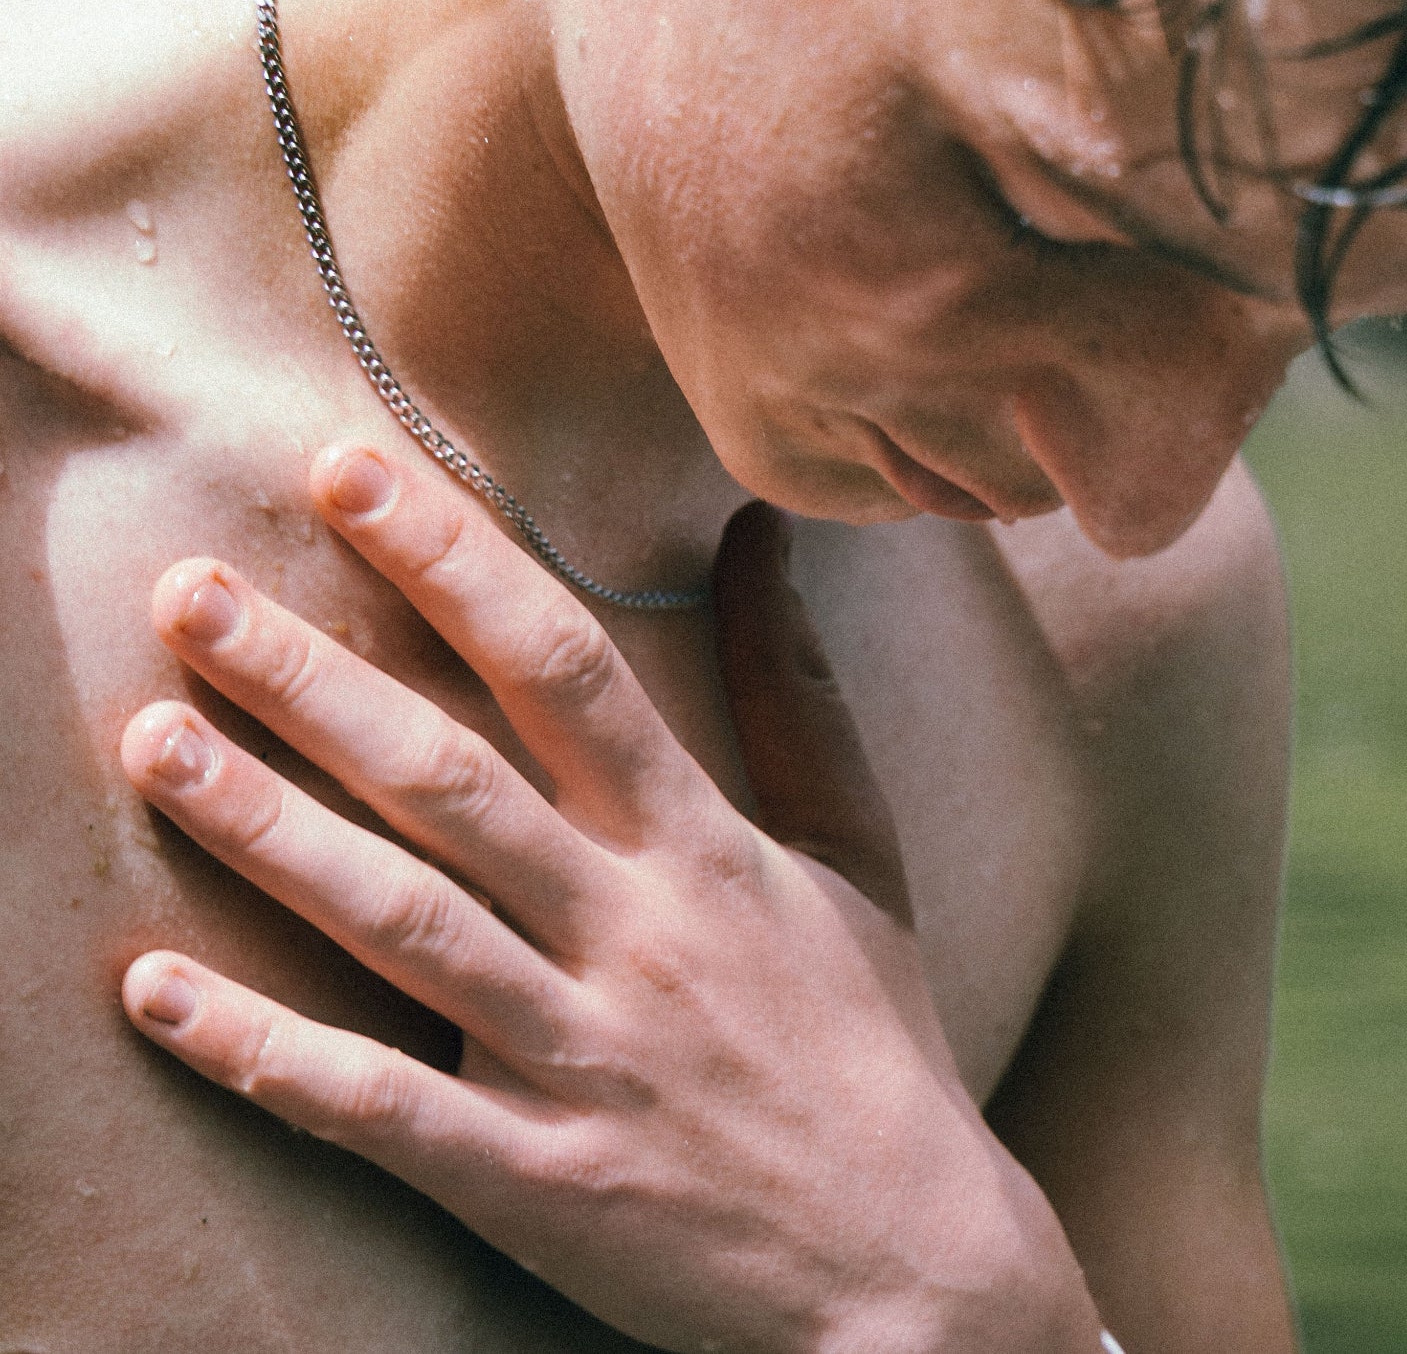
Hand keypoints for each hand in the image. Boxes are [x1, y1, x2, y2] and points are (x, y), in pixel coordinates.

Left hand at [118, 447, 1102, 1353]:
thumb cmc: (874, 1038)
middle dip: (313, 678)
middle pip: (451, 782)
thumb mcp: (855, 852)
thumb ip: (798, 691)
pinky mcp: (534, 1182)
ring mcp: (578, 1059)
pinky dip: (264, 1053)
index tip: (351, 480)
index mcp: (704, 845)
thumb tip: (760, 537)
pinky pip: (378, 1109)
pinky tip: (158, 992)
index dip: (455, 566)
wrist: (912, 1268)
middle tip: (189, 591)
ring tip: (154, 743)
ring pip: (400, 925)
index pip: (566, 670)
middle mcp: (632, 933)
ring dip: (266, 833)